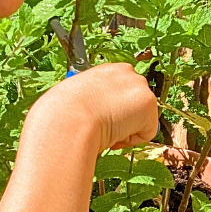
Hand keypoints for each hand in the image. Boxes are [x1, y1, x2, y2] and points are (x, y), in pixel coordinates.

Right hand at [35, 63, 158, 152]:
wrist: (68, 119)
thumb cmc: (62, 114)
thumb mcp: (75, 100)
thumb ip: (90, 101)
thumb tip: (90, 113)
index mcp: (107, 70)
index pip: (121, 92)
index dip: (113, 110)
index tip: (100, 120)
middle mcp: (126, 72)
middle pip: (135, 103)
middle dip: (123, 119)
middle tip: (103, 128)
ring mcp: (139, 86)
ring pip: (142, 118)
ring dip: (126, 130)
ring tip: (105, 130)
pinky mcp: (148, 103)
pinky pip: (147, 133)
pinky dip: (132, 141)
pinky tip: (114, 135)